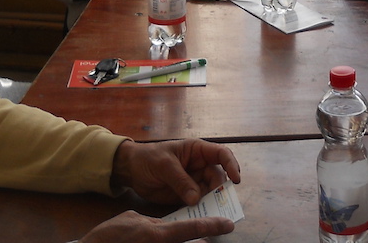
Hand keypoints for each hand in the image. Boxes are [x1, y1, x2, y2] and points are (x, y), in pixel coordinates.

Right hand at [79, 210, 232, 242]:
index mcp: (160, 235)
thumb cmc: (109, 236)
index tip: (229, 224)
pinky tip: (173, 241)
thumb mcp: (132, 219)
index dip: (213, 226)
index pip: (193, 229)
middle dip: (202, 242)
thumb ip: (153, 221)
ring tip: (198, 240)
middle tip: (208, 239)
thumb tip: (163, 225)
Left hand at [111, 139, 240, 207]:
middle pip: (218, 177)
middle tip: (220, 203)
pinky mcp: (187, 195)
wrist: (131, 170)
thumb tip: (196, 198)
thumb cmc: (149, 158)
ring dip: (213, 202)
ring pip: (211, 192)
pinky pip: (199, 203)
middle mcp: (200, 166)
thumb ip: (180, 181)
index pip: (221, 154)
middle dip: (221, 190)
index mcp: (197, 150)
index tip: (236, 179)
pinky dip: (202, 210)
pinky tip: (202, 217)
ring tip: (213, 213)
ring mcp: (194, 181)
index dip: (231, 165)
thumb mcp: (164, 166)